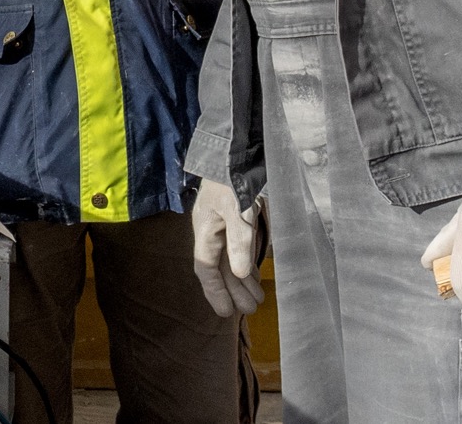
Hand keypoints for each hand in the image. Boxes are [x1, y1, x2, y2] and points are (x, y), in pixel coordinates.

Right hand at [191, 178, 264, 315]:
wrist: (233, 148)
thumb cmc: (231, 178)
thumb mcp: (237, 208)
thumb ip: (239, 239)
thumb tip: (239, 273)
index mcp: (206, 229)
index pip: (207, 268)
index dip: (215, 291)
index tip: (224, 312)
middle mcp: (212, 230)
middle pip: (220, 267)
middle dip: (233, 290)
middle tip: (250, 309)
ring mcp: (223, 224)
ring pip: (230, 259)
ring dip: (241, 280)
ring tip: (256, 299)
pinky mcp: (235, 217)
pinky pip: (238, 248)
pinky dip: (245, 263)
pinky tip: (253, 273)